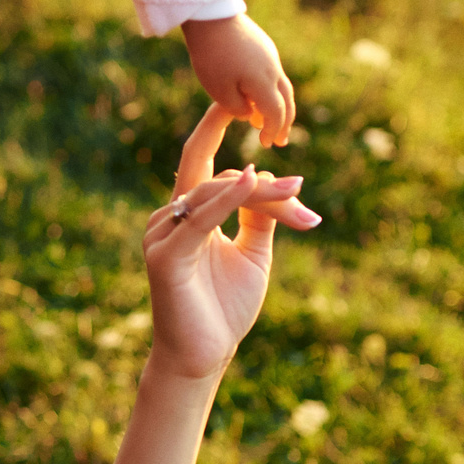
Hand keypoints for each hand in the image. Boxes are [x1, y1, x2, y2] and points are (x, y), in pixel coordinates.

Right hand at [143, 106, 319, 381]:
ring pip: (213, 194)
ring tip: (293, 192)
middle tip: (301, 189)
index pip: (199, 161)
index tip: (240, 106)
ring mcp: (162, 236)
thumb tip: (273, 182)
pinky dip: (227, 199)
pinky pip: (201, 219)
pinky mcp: (165, 257)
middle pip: (219, 180)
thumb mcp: (252, 254)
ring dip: (256, 192)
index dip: (218, 133)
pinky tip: (250, 180)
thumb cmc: (224, 309)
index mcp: (188, 217)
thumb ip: (258, 218)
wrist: (204, 357)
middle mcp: (169, 220)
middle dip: (264, 185)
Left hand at [181, 14, 296, 147]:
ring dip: (280, 107)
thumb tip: (251, 115)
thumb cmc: (211, 56)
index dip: (272, 131)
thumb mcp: (219, 90)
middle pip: (287, 101)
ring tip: (271, 122)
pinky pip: (274, 75)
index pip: (276, 114)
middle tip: (281, 141)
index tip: (266, 144)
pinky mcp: (264, 47)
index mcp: (263, 83)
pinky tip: (259, 97)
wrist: (211, 16)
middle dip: (284, 123)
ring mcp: (271, 56)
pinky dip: (272, 92)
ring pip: (282, 87)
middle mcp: (273, 70)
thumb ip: (237, 109)